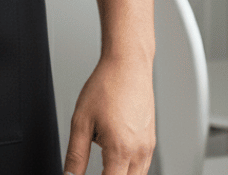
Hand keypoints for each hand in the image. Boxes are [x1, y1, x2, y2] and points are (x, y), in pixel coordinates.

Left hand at [62, 53, 155, 174]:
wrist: (128, 65)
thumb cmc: (106, 86)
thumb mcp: (81, 120)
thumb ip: (76, 155)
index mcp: (120, 150)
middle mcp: (139, 152)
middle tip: (96, 167)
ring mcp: (148, 148)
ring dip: (119, 174)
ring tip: (103, 162)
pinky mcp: (151, 142)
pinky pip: (142, 166)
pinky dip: (128, 168)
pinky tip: (115, 154)